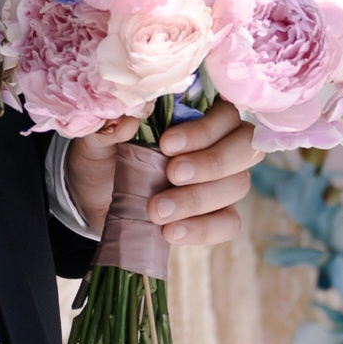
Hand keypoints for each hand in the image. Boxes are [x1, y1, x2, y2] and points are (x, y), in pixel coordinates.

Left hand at [65, 101, 262, 246]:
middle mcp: (218, 141)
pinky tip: (171, 232)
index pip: (224, 110)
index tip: (166, 145)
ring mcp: (222, 179)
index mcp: (195, 112)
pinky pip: (229, 222)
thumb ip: (108, 129)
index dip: (204, 128)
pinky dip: (203, 229)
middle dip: (212, 162)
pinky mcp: (217, 214)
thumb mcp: (96, 143)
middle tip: (172, 175)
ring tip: (156, 210)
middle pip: (245, 145)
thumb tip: (128, 121)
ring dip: (198, 199)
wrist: (97, 201)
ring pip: (238, 184)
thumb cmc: (105, 159)